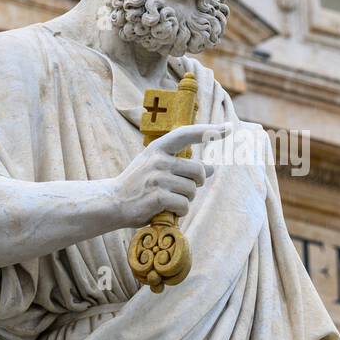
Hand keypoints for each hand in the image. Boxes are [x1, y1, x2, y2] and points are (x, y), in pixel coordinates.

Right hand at [113, 123, 230, 224]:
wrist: (112, 202)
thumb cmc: (138, 185)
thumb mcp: (156, 166)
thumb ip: (181, 165)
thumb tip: (211, 168)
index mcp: (158, 147)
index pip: (187, 134)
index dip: (208, 130)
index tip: (227, 128)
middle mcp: (159, 159)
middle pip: (198, 170)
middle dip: (197, 183)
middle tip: (183, 189)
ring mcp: (157, 177)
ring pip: (192, 190)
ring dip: (186, 199)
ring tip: (170, 201)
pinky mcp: (158, 196)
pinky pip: (184, 204)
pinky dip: (180, 211)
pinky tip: (167, 210)